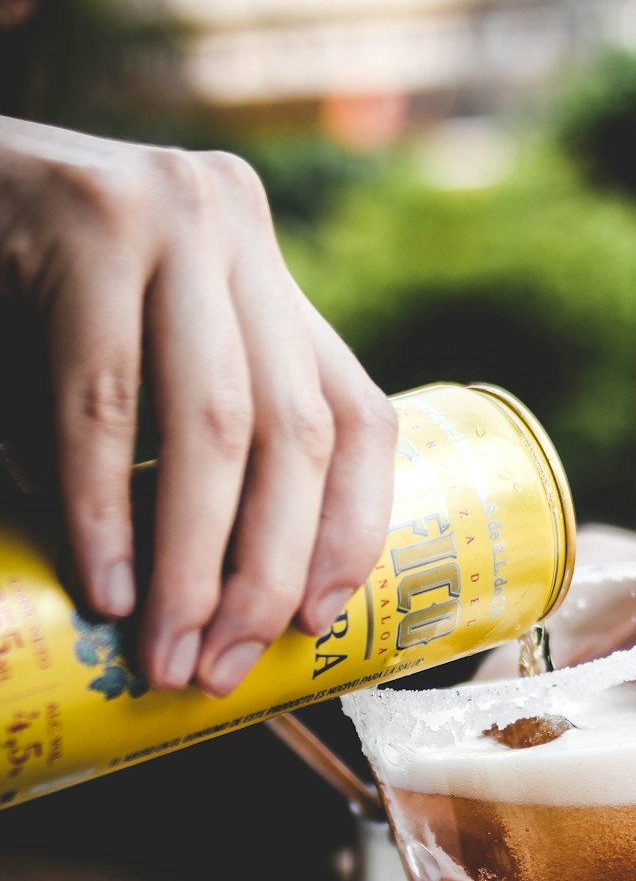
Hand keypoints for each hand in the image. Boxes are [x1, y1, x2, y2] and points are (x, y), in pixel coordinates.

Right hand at [0, 117, 396, 694]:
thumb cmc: (19, 295)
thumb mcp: (131, 360)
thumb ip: (184, 443)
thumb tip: (230, 605)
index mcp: (264, 272)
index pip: (356, 412)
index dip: (352, 528)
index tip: (317, 622)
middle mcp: (236, 228)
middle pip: (296, 431)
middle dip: (267, 570)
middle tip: (223, 666)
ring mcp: (170, 214)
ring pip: (215, 425)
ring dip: (194, 560)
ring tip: (169, 651)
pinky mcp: (88, 218)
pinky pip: (105, 403)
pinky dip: (105, 510)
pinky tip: (107, 585)